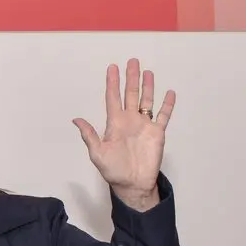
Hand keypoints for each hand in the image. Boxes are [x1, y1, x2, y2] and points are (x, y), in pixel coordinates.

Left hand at [72, 58, 175, 210]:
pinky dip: (167, 105)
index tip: (112, 67)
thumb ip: (89, 136)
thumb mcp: (97, 154)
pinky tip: (169, 92)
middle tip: (132, 61)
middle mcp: (129, 120)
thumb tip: (76, 120)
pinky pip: (163, 116)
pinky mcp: (157, 133)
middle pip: (130, 94)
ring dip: (147, 86)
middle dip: (131, 77)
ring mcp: (144, 125)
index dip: (112, 83)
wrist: (132, 184)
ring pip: (146, 101)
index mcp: (114, 123)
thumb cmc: (113, 171)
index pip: (113, 98)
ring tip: (148, 71)